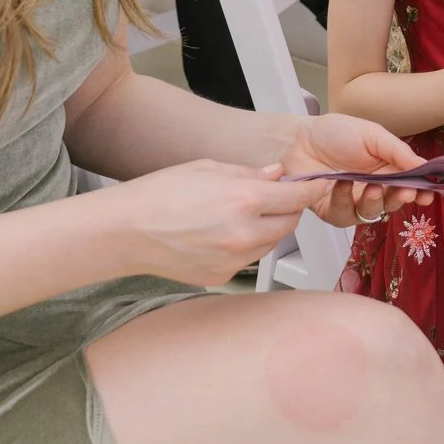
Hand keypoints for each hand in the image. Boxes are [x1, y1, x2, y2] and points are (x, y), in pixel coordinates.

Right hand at [112, 159, 333, 287]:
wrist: (127, 231)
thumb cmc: (159, 195)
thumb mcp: (208, 168)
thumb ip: (249, 173)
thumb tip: (277, 174)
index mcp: (244, 199)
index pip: (297, 196)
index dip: (311, 189)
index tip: (316, 185)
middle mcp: (244, 233)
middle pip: (290, 223)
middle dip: (288, 208)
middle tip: (274, 196)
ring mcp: (234, 260)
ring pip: (271, 243)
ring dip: (268, 228)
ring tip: (239, 214)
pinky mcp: (223, 276)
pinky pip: (249, 259)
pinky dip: (246, 245)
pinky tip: (221, 233)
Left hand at [284, 112, 431, 226]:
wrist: (301, 137)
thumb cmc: (337, 132)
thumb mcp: (373, 135)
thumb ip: (398, 152)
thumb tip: (424, 167)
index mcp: (388, 169)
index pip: (410, 186)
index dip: (421, 193)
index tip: (428, 195)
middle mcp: (373, 188)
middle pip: (393, 203)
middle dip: (400, 199)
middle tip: (405, 192)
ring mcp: (353, 201)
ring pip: (372, 214)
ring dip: (375, 203)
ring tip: (372, 187)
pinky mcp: (332, 210)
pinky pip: (344, 215)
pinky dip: (346, 201)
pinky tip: (342, 184)